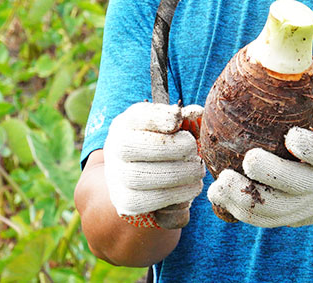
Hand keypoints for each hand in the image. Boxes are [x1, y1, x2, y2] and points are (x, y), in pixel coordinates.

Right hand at [104, 102, 204, 227]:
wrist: (137, 176)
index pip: (137, 116)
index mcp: (126, 124)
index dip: (158, 117)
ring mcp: (116, 176)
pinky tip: (192, 186)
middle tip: (195, 154)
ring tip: (197, 171)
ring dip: (177, 174)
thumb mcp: (167, 126)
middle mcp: (115, 147)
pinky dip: (176, 194)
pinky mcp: (125, 201)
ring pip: (139, 177)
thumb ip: (182, 118)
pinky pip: (148, 200)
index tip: (178, 120)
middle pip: (133, 147)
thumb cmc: (160, 145)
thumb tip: (197, 112)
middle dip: (173, 150)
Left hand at [207, 101, 312, 227]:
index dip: (309, 148)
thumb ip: (301, 95)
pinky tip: (217, 194)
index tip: (292, 136)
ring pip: (273, 209)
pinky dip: (238, 210)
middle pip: (295, 185)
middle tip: (249, 159)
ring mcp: (302, 206)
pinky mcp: (286, 218)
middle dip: (271, 173)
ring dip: (245, 197)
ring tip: (221, 182)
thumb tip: (277, 48)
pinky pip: (260, 220)